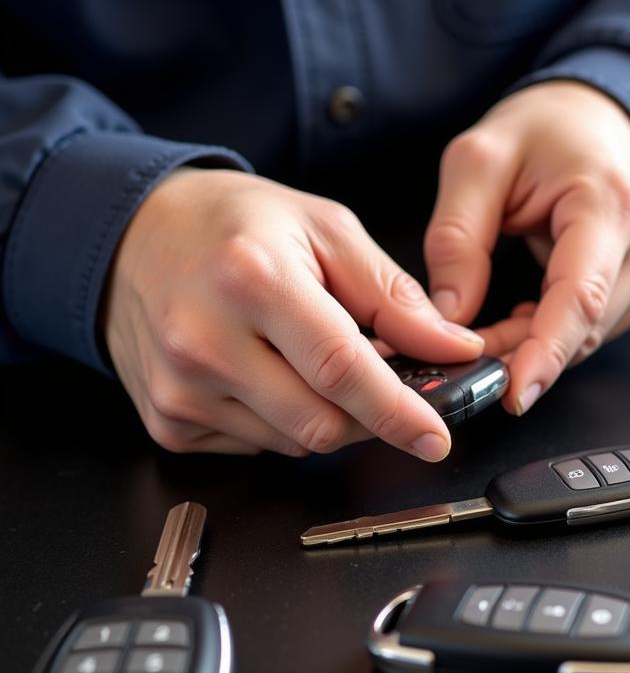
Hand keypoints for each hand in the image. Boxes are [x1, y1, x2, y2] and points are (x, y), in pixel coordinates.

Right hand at [104, 169, 484, 455]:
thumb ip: (394, 296)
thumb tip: (454, 348)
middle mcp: (204, 341)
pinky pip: (257, 447)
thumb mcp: (326, 230)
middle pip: (321, 423)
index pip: (341, 369)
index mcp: (252, 280)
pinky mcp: (167, 422)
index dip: (397, 411)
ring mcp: (179, 389)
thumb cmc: (233, 226)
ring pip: (294, 442)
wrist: (132, 236)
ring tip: (305, 357)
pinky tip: (265, 373)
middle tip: (378, 380)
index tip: (435, 437)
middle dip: (367, 414)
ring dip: (324, 414)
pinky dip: (282, 421)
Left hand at [424, 81, 629, 414]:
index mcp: (613, 204)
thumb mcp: (478, 161)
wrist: (603, 115)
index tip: (511, 395)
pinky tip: (520, 314)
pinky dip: (549, 334)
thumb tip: (447, 319)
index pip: (581, 299)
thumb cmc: (547, 129)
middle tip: (454, 349)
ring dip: (528, 345)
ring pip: (584, 340)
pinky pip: (592, 331)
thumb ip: (457, 240)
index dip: (544, 355)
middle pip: (579, 330)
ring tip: (485, 321)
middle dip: (514, 352)